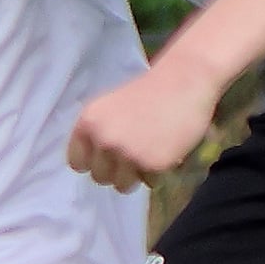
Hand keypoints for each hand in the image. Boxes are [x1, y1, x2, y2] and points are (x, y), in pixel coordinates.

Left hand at [67, 57, 223, 190]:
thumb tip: (89, 165)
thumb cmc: (149, 91)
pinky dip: (157, 173)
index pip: (78, 163)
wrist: (187, 78)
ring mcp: (127, 153)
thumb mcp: (110, 108)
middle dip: (116, 170)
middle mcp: (103, 140)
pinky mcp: (152, 163)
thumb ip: (96, 134)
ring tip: (149, 155)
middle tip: (134, 153)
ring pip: (122, 185)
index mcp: (88, 124)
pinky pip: (149, 183)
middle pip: (100, 177)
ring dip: (135, 176)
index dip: (94, 162)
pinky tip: (166, 152)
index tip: (108, 156)